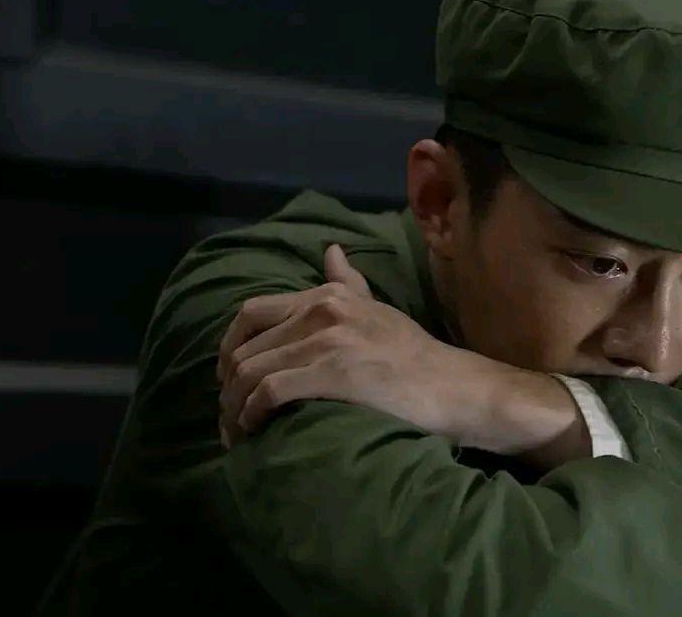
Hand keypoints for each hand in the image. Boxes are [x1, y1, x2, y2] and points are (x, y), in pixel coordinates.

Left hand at [216, 245, 488, 444]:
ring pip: (252, 371)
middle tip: (227, 415)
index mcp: (328, 294)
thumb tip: (331, 250)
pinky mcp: (333, 374)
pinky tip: (253, 430)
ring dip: (234, 406)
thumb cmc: (416, 357)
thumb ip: (349, 283)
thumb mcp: (378, 310)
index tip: (228, 377)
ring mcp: (327, 341)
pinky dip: (252, 414)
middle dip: (227, 385)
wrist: (455, 387)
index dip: (229, 347)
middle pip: (245, 346)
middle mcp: (322, 310)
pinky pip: (271, 391)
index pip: (252, 311)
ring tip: (235, 432)